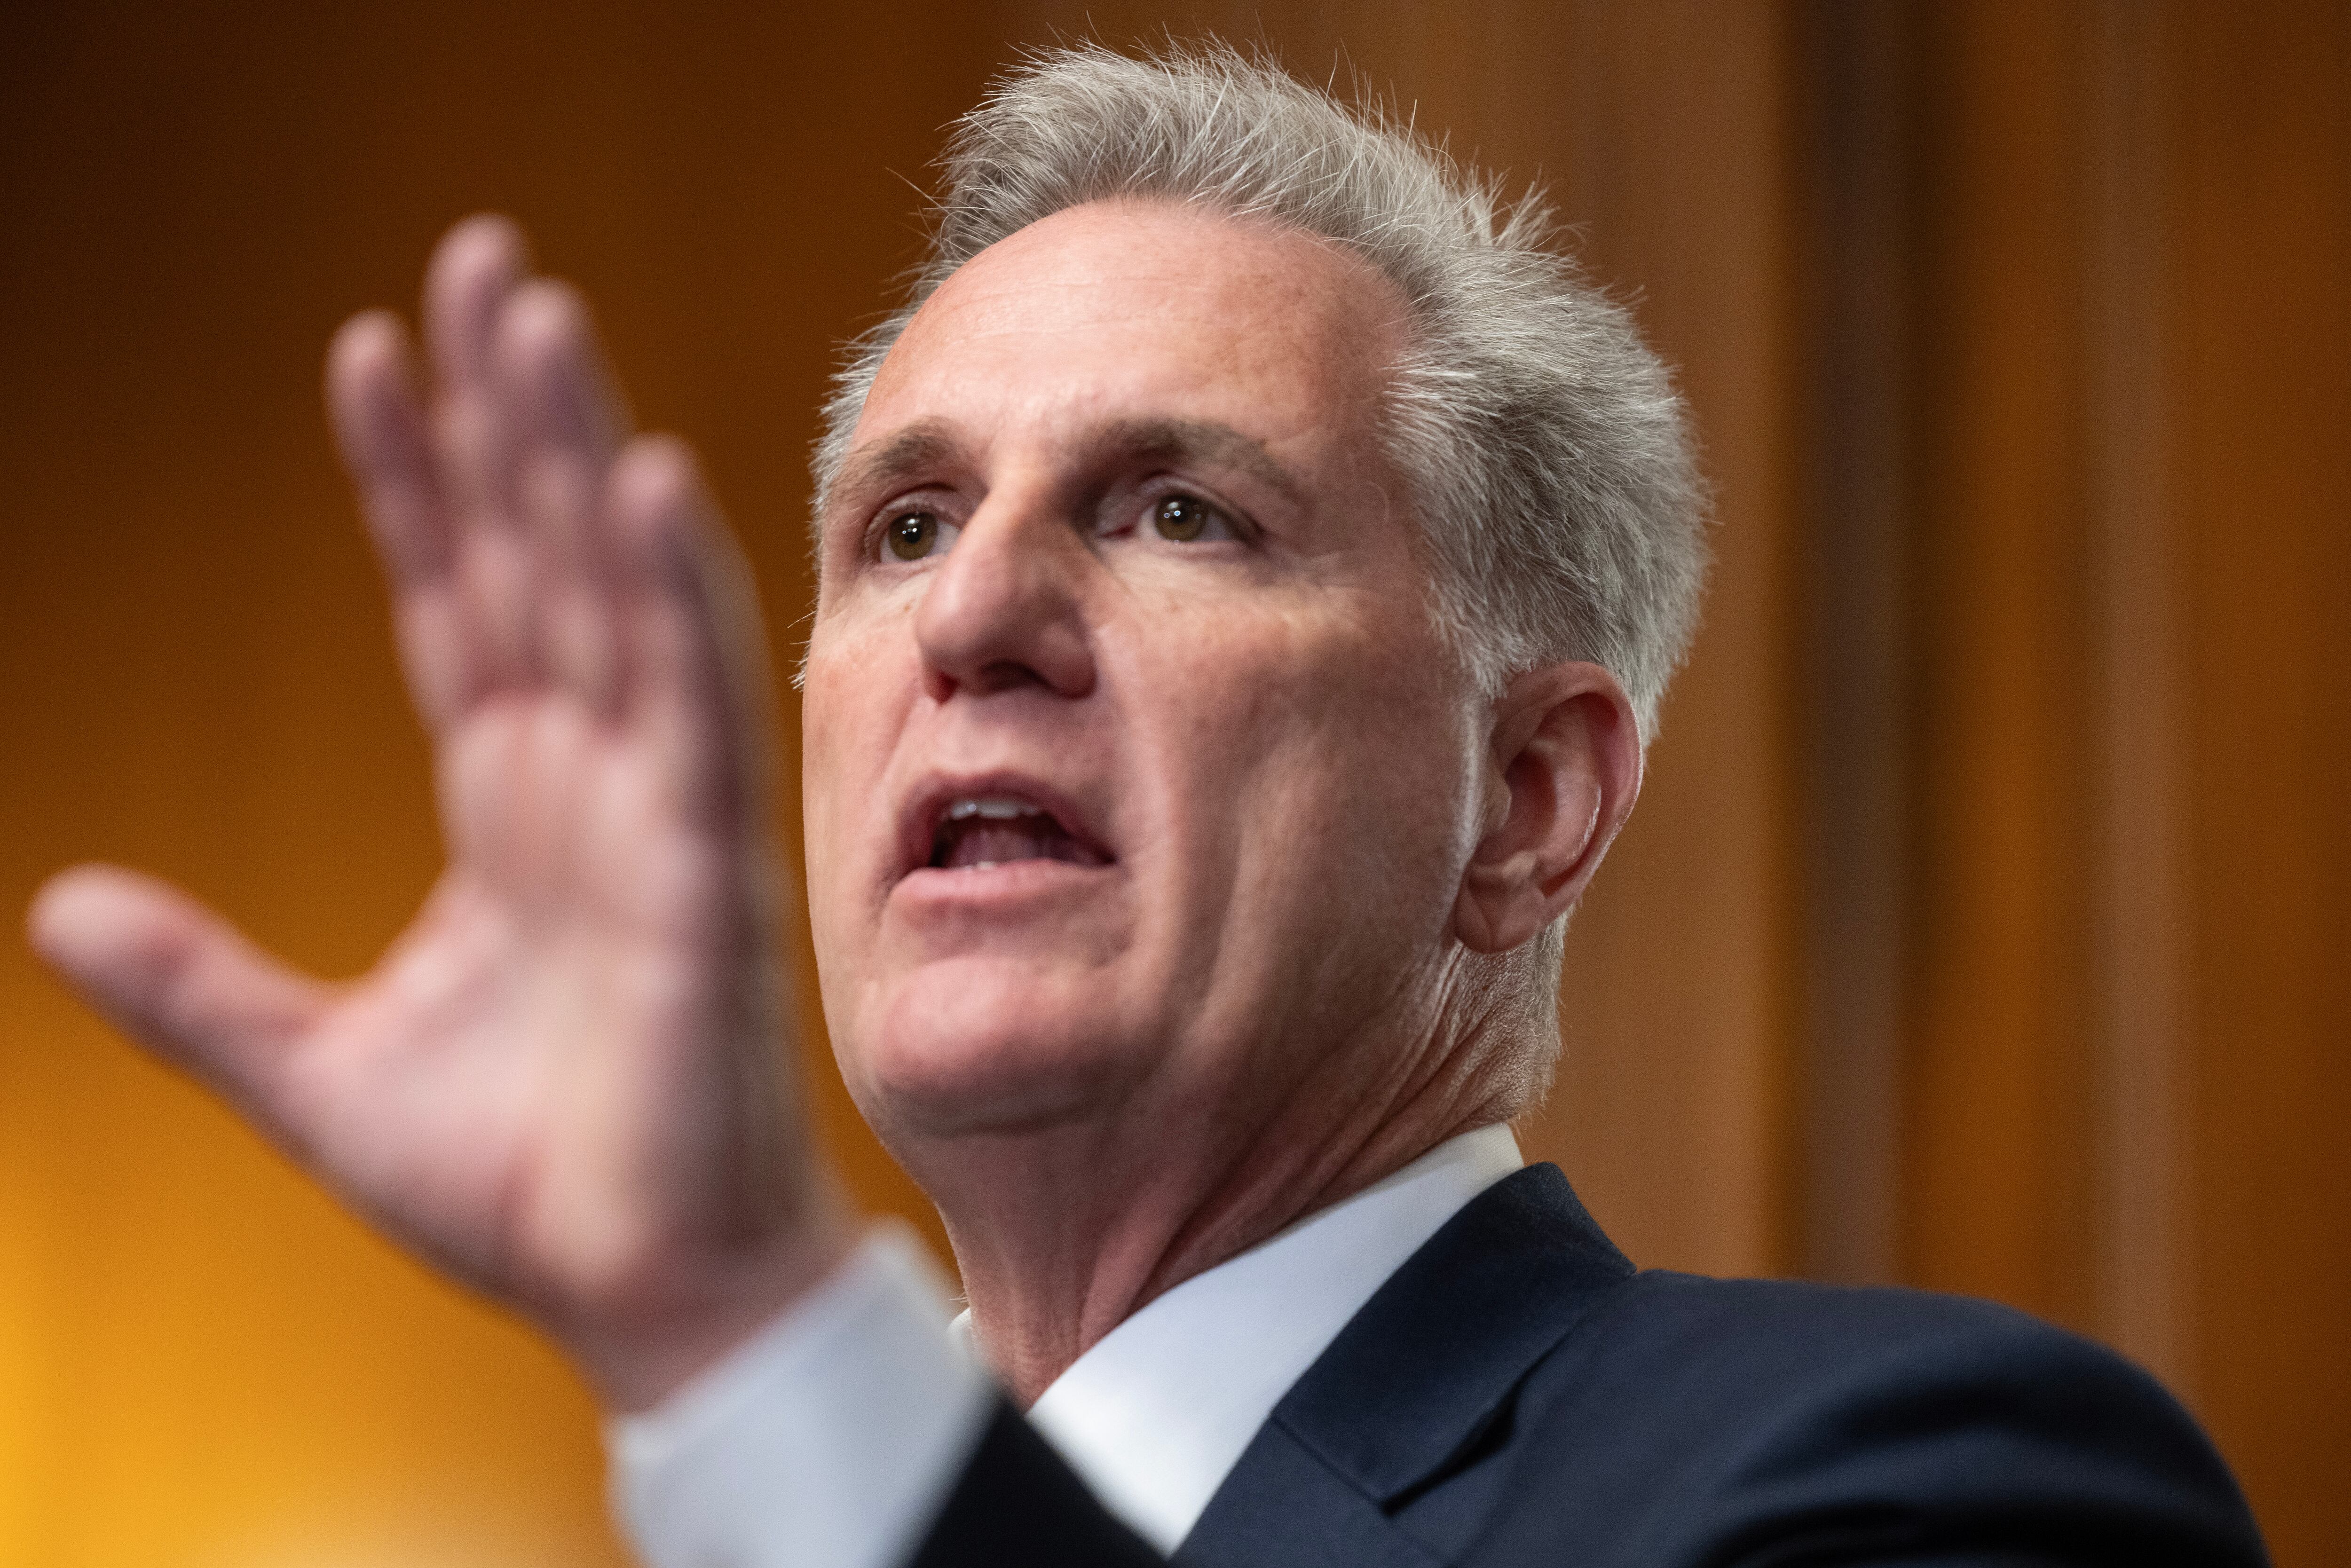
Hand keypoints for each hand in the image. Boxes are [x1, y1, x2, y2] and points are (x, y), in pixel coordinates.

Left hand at [27, 216, 850, 1409]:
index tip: (369, 360)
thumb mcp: (313, 1073)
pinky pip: (692, 702)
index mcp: (507, 817)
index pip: (451, 609)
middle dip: (503, 414)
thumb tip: (59, 909)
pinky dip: (667, 588)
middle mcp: (584, 787)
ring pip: (610, 593)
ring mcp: (651, 814)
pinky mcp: (702, 867)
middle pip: (535, 562)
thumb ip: (197, 987)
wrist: (638, 1294)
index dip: (410, 485)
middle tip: (484, 266)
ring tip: (536, 314)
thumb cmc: (521, 1185)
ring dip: (573, 449)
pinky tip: (637, 479)